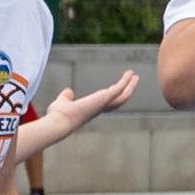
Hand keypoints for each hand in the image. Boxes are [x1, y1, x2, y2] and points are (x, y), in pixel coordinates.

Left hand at [19, 68, 139, 155]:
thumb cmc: (59, 115)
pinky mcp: (104, 98)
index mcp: (92, 109)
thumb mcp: (63, 102)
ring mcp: (104, 103)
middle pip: (119, 100)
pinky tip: (129, 74)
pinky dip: (125, 81)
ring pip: (123, 96)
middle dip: (127, 90)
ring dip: (130, 86)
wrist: (59, 121)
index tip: (116, 87)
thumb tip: (68, 92)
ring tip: (135, 76)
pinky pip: (119, 89)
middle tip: (133, 81)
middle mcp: (100, 108)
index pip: (106, 102)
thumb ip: (67, 97)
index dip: (112, 95)